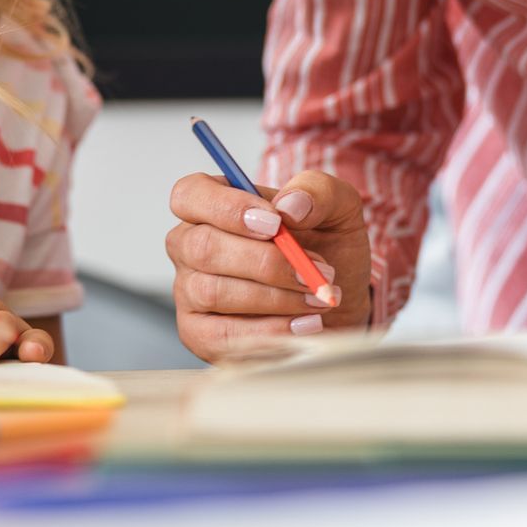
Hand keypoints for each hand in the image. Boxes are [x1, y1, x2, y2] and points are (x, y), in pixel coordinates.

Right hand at [166, 169, 371, 361]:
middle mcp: (190, 245)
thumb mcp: (337, 207)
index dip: (226, 208)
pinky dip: (269, 331)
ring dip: (275, 298)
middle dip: (266, 262)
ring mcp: (189, 291)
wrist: (335, 298)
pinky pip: (220, 336)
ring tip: (319, 298)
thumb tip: (290, 205)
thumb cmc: (327, 248)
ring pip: (213, 292)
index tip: (275, 224)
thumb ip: (317, 191)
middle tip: (315, 272)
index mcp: (211, 204)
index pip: (189, 194)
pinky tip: (305, 324)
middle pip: (203, 247)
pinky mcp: (199, 333)